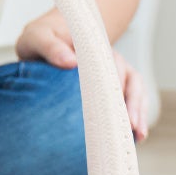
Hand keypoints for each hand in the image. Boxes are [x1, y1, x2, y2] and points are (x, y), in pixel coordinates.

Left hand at [15, 9, 148, 141]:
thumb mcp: (37, 39)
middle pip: (129, 80)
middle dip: (132, 104)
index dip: (117, 84)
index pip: (111, 65)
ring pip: (135, 90)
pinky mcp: (112, 85)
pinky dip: (135, 115)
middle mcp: (109, 58)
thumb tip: (71, 62)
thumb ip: (51, 48)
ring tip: (138, 135)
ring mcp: (114, 71)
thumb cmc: (40, 39)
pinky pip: (130, 99)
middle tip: (131, 126)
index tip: (116, 104)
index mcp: (94, 47)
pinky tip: (135, 135)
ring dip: (138, 112)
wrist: (41, 40)